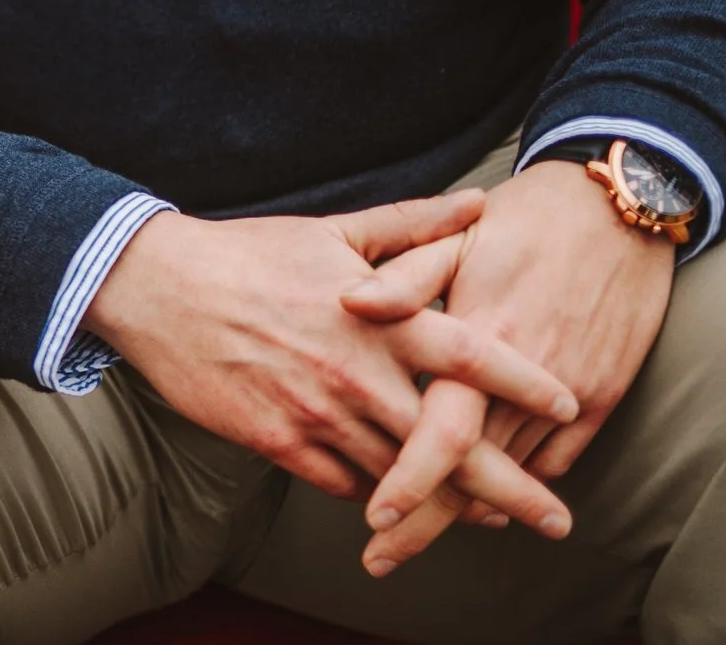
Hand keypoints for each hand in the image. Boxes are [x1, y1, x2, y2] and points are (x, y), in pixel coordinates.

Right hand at [84, 194, 579, 533]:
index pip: (467, 352)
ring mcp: (315, 413)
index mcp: (376, 317)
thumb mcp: (335, 231)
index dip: (522, 380)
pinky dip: (375, 493)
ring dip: (445, 502)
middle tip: (557, 518)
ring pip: (398, 475)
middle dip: (508, 487)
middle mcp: (354, 372)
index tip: (566, 403)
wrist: (158, 287)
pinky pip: (341, 483)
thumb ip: (414, 226)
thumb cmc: (250, 254)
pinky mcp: (275, 442)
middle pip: (447, 441)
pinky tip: (398, 500)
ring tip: (489, 521)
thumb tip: (479, 204)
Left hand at [341, 159, 673, 573]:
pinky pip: (559, 457)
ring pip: (514, 469)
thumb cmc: (524, 220)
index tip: (372, 516)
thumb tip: (350, 301)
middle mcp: (528, 375)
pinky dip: (522, 479)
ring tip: (418, 539)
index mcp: (481, 336)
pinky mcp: (603, 394)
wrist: (619, 210)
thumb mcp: (458, 239)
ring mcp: (573, 390)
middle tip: (381, 556)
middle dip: (427, 519)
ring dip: (471, 507)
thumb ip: (405, 276)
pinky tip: (485, 499)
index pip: (441, 428)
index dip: (408, 477)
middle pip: (473, 467)